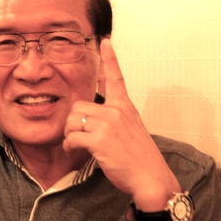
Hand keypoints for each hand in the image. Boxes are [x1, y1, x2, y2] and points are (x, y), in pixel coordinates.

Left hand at [63, 38, 179, 209]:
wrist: (151, 179)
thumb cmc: (140, 160)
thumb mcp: (132, 130)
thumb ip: (115, 120)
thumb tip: (93, 121)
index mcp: (125, 107)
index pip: (116, 77)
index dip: (109, 58)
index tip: (105, 40)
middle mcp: (117, 111)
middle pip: (78, 105)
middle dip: (71, 121)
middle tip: (74, 135)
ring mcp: (108, 124)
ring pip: (72, 120)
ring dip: (68, 134)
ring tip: (75, 145)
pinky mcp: (99, 140)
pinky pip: (72, 137)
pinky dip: (68, 145)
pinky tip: (73, 151)